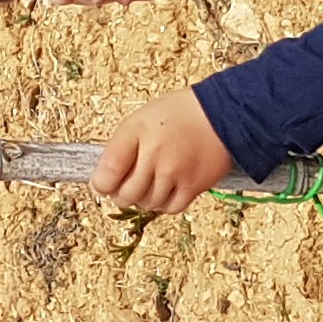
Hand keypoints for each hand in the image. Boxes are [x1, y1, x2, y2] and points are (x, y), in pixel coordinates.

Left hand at [94, 86, 234, 215]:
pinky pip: (170, 208)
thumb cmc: (176, 116)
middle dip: (123, 194)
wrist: (220, 114)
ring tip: (153, 180)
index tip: (105, 183)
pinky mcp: (193, 185)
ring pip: (148, 204)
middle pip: (126, 195)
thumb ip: (119, 149)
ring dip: (146, 198)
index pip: (106, 175)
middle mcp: (154, 154)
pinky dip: (165, 203)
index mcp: (135, 133)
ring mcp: (174, 172)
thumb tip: (102, 182)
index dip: (101, 184)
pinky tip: (168, 187)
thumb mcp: (140, 120)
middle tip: (129, 184)